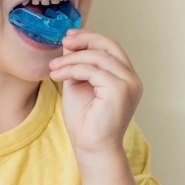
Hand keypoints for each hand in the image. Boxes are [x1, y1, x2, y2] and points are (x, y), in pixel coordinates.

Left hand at [49, 29, 142, 161]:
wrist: (90, 148)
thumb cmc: (85, 121)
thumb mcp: (78, 84)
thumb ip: (77, 63)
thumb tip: (70, 42)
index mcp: (125, 77)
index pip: (110, 47)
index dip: (90, 37)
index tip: (69, 36)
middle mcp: (131, 78)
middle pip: (109, 45)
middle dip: (84, 40)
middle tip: (63, 41)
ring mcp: (129, 84)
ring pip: (98, 57)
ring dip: (71, 59)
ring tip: (53, 68)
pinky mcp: (120, 90)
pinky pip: (92, 70)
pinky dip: (72, 69)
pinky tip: (56, 76)